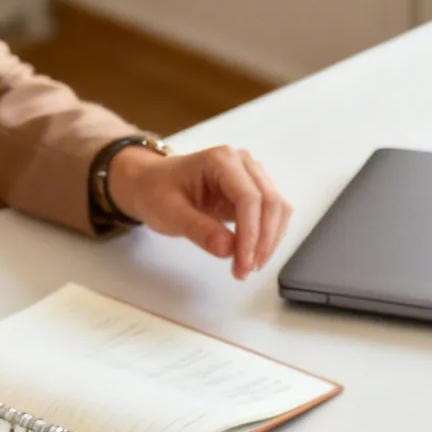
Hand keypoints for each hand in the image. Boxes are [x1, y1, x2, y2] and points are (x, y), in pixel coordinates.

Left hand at [105, 145, 291, 280]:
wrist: (153, 183)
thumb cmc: (157, 192)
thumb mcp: (169, 212)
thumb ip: (198, 229)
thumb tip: (228, 250)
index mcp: (221, 160)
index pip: (249, 198)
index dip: (251, 234)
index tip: (243, 264)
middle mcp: (243, 163)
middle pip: (271, 203)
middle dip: (263, 242)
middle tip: (245, 271)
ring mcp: (252, 176)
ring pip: (278, 210)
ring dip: (269, 242)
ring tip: (247, 267)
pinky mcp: (254, 192)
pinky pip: (273, 215)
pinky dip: (267, 238)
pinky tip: (251, 256)